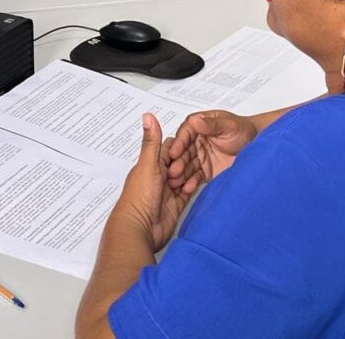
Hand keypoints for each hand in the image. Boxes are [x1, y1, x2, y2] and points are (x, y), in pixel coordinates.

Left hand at [110, 113, 191, 253]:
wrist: (141, 229)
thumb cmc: (140, 197)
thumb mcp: (148, 165)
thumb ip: (152, 142)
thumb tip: (148, 115)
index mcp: (150, 165)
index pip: (167, 149)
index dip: (179, 144)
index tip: (194, 138)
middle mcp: (158, 177)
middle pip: (178, 163)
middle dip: (188, 160)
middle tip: (200, 157)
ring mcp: (167, 192)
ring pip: (183, 178)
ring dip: (191, 174)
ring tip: (204, 169)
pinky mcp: (175, 206)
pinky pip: (186, 194)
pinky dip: (192, 188)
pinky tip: (200, 184)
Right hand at [167, 110, 257, 194]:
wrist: (257, 148)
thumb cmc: (243, 131)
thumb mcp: (229, 125)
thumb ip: (211, 124)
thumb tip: (195, 120)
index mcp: (199, 126)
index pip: (185, 134)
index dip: (179, 144)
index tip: (174, 152)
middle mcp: (196, 142)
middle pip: (183, 152)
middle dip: (177, 162)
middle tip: (173, 171)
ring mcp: (200, 157)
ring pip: (186, 166)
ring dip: (180, 174)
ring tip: (176, 182)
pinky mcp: (205, 171)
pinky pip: (195, 177)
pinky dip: (190, 183)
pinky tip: (187, 188)